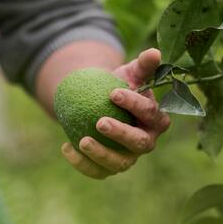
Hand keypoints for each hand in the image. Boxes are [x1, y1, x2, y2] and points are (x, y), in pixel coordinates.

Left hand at [60, 48, 170, 178]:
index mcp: (156, 120)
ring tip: (82, 141)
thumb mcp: (131, 72)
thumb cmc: (120, 86)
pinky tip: (66, 147)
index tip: (112, 93)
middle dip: (121, 134)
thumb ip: (143, 64)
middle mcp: (146, 142)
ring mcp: (129, 157)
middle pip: (140, 143)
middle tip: (100, 122)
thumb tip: (155, 52)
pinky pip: (97, 171)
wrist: (101, 104)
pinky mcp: (109, 167)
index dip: (134, 104)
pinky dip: (82, 164)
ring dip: (101, 155)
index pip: (150, 113)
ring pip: (120, 163)